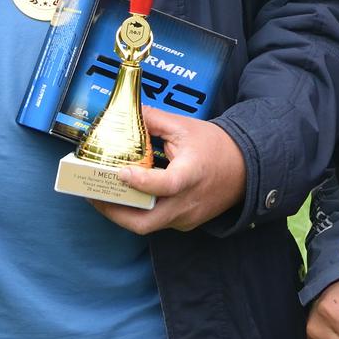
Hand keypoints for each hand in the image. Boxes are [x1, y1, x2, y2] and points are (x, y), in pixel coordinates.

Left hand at [93, 107, 246, 233]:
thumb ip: (153, 120)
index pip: (166, 186)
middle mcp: (187, 203)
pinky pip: (155, 222)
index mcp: (192, 175)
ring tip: (99, 196)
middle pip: (145, 222)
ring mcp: (185, 218)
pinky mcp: (184, 223)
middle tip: (93, 194)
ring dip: (121, 214)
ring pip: (147, 226)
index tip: (121, 172)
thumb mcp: (185, 127)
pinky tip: (122, 197)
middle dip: (114, 211)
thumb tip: (127, 112)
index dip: (141, 182)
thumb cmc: (216, 147)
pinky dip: (137, 212)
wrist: (246, 169)